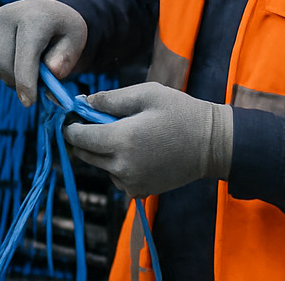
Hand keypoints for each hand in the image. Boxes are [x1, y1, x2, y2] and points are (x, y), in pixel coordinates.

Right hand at [0, 0, 87, 106]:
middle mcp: (10, 14)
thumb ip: (66, 59)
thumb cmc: (63, 30)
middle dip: (21, 84)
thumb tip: (53, 72)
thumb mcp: (76, 41)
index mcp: (35, 17)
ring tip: (33, 71)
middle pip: (7, 64)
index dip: (26, 82)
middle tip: (39, 88)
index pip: (26, 55)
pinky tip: (19, 62)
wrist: (47, 11)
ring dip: (13, 78)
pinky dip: (5, 71)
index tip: (29, 103)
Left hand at [63, 82, 232, 196]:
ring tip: (128, 133)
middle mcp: (122, 166)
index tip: (73, 115)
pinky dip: (117, 164)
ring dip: (103, 151)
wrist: (212, 144)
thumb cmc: (180, 112)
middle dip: (85, 137)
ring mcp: (131, 182)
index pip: (79, 137)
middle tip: (101, 120)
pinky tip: (138, 150)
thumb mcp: (146, 94)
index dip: (72, 125)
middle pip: (85, 154)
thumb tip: (82, 102)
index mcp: (122, 140)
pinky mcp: (140, 191)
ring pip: (100, 165)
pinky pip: (116, 177)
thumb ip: (110, 99)